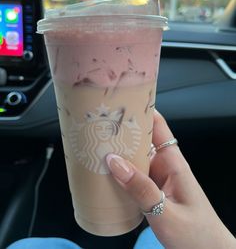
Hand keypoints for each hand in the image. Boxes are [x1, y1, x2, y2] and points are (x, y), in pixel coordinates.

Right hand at [106, 111, 235, 248]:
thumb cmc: (195, 235)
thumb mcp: (166, 213)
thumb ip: (141, 189)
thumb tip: (113, 161)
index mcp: (173, 163)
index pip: (159, 126)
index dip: (143, 110)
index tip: (122, 101)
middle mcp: (165, 165)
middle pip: (143, 139)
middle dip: (124, 130)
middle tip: (99, 123)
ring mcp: (158, 178)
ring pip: (136, 157)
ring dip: (120, 151)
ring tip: (97, 144)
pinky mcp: (152, 190)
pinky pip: (134, 174)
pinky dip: (121, 170)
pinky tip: (106, 171)